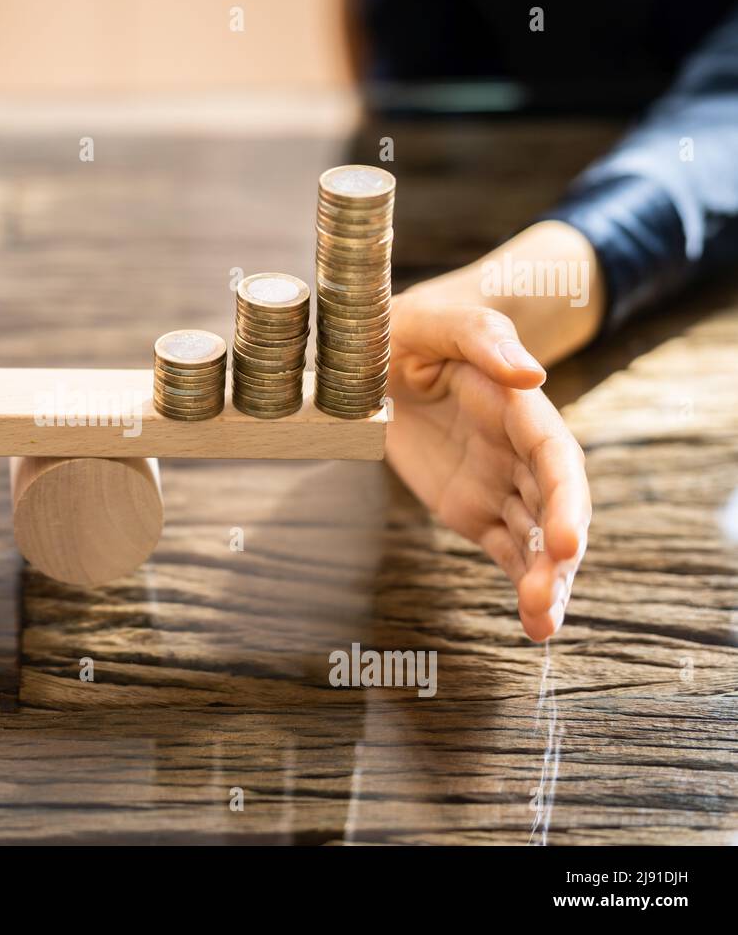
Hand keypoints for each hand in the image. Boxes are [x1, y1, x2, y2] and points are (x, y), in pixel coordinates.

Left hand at [384, 298, 590, 640]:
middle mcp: (519, 452)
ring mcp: (500, 484)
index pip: (554, 457)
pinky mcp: (475, 509)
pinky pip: (507, 551)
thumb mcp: (438, 321)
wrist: (381, 356)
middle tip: (546, 600)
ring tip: (542, 625)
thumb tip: (531, 375)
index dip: (564, 499)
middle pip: (553, 507)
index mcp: (517, 407)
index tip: (566, 542)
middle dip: (556, 556)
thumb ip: (484, 340)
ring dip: (543, 582)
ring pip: (534, 539)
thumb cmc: (413, 329)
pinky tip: (535, 626)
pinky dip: (521, 585)